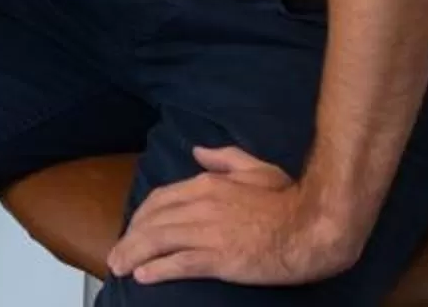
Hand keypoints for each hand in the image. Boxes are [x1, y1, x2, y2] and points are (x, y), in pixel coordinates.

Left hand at [107, 147, 358, 288]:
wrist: (311, 227)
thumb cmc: (288, 200)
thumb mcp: (256, 169)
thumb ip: (224, 159)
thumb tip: (198, 151)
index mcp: (207, 184)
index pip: (161, 199)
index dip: (141, 216)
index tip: (133, 229)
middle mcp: (200, 206)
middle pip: (152, 221)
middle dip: (129, 237)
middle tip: (116, 254)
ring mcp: (207, 233)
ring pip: (157, 241)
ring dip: (133, 254)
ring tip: (119, 268)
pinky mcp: (218, 259)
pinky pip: (178, 263)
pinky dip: (156, 269)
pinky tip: (143, 276)